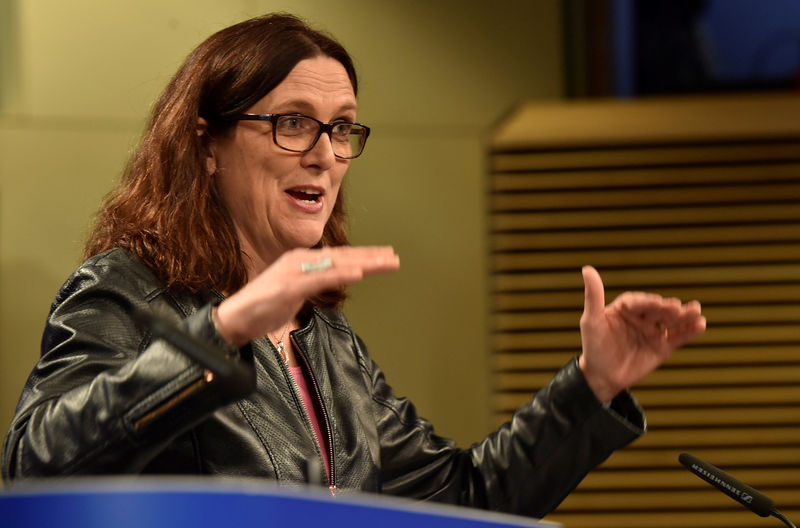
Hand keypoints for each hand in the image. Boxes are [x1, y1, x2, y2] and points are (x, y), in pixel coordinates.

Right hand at [214, 246, 398, 346]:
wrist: (234, 319)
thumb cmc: (263, 306)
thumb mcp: (295, 291)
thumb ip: (313, 283)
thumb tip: (332, 281)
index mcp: (301, 261)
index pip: (339, 257)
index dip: (364, 256)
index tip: (385, 257)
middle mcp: (299, 260)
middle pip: (342, 257)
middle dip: (370, 257)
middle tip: (394, 258)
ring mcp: (294, 272)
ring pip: (336, 265)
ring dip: (363, 263)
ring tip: (385, 263)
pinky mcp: (289, 287)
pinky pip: (319, 280)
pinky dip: (340, 275)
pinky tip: (358, 274)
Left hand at [578, 265, 705, 402]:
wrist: (602, 376)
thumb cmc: (593, 346)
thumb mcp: (591, 321)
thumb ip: (593, 296)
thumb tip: (587, 268)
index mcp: (625, 308)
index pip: (638, 301)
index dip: (648, 302)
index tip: (658, 303)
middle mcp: (642, 317)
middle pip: (658, 310)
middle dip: (668, 308)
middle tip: (678, 308)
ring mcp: (653, 331)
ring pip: (671, 321)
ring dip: (684, 316)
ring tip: (696, 311)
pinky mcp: (662, 347)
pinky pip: (678, 338)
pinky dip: (690, 332)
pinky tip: (700, 325)